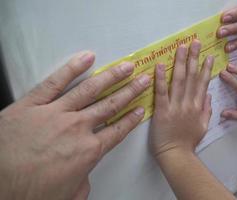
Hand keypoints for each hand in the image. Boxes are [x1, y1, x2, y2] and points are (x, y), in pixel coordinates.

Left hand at [0, 51, 150, 199]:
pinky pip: (56, 82)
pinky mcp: (33, 104)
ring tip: (126, 66)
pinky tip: (87, 58)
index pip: (118, 130)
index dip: (131, 118)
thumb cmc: (30, 194)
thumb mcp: (71, 194)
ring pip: (90, 90)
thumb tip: (84, 173)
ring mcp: (56, 113)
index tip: (141, 108)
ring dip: (112, 76)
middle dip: (130, 91)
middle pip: (111, 105)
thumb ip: (84, 179)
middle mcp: (77, 128)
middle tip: (142, 79)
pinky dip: (73, 68)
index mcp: (89, 150)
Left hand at [149, 40, 212, 156]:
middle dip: (194, 58)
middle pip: (192, 77)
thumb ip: (207, 110)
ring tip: (181, 48)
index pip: (203, 83)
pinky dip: (160, 78)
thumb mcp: (203, 126)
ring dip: (180, 62)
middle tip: (195, 42)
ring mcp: (175, 106)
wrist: (176, 155)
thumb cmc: (189, 141)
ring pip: (178, 80)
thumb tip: (209, 94)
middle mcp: (189, 103)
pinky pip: (161, 92)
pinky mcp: (162, 111)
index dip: (205, 68)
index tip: (208, 55)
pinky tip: (159, 65)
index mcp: (199, 106)